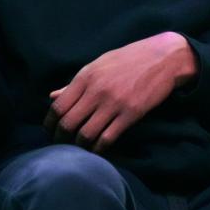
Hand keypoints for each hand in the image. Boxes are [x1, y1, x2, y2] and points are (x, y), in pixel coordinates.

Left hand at [43, 32, 197, 153]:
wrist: (161, 58)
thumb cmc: (127, 60)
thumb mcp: (97, 66)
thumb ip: (74, 84)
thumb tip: (52, 96)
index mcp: (85, 77)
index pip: (59, 105)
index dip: (50, 122)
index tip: (48, 130)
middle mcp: (96, 91)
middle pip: (69, 122)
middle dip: (60, 138)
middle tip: (60, 145)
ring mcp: (113, 103)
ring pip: (86, 133)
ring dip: (79, 146)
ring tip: (77, 150)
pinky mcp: (131, 114)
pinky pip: (108, 138)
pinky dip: (99, 149)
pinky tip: (96, 152)